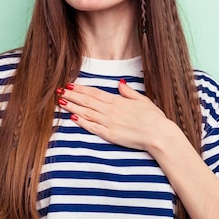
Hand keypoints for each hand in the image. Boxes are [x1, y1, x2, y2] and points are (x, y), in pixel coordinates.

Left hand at [56, 80, 175, 151]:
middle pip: (87, 101)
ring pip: (87, 112)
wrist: (159, 134)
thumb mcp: (142, 100)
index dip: (81, 89)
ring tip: (61, 102)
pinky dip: (81, 122)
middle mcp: (111, 110)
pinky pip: (92, 127)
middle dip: (72, 96)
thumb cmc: (154, 118)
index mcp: (118, 101)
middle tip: (59, 91)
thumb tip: (119, 83)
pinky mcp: (110, 135)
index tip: (70, 85)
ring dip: (73, 107)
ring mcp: (109, 123)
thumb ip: (129, 92)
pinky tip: (72, 117)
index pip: (95, 93)